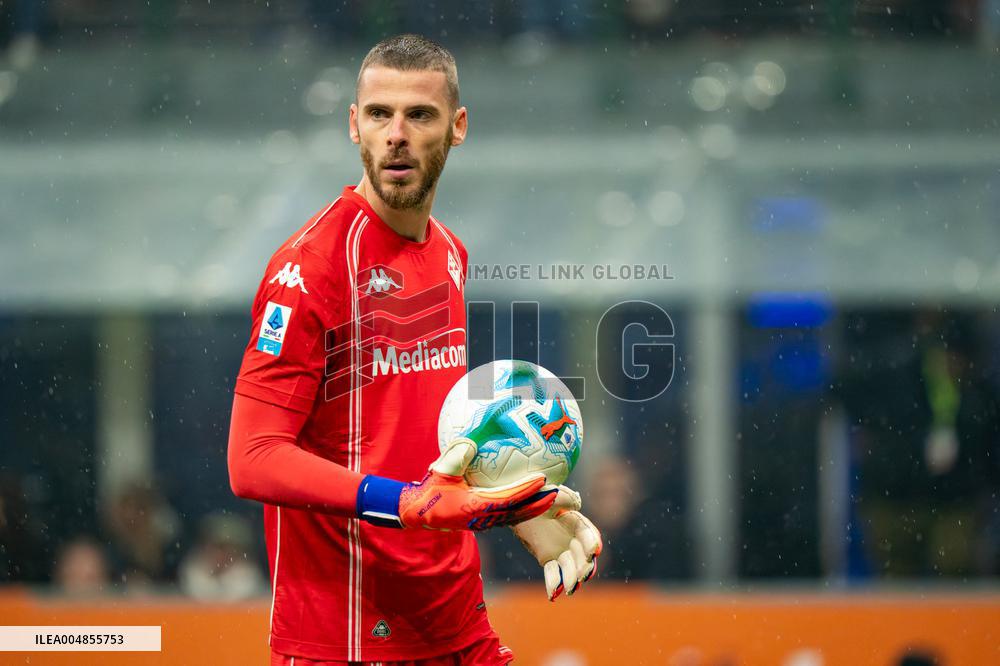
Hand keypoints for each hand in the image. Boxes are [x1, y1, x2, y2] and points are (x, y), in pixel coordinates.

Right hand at [357, 439, 557, 530]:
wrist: (417, 512)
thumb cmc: (429, 491)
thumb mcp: (441, 471)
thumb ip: (457, 455)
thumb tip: (471, 440)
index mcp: (475, 506)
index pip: (508, 498)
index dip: (527, 489)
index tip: (543, 479)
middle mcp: (483, 518)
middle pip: (519, 512)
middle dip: (539, 504)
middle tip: (559, 493)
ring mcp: (483, 523)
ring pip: (515, 517)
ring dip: (534, 508)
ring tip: (551, 498)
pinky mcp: (482, 522)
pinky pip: (507, 516)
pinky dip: (522, 508)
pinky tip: (530, 499)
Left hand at [511, 486, 601, 599]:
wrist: (519, 506)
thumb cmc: (537, 496)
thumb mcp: (551, 493)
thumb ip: (564, 498)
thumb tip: (577, 505)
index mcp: (576, 521)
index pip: (588, 533)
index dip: (592, 542)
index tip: (594, 551)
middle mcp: (572, 538)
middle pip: (583, 555)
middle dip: (584, 566)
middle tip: (582, 576)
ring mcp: (561, 550)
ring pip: (570, 567)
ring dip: (572, 579)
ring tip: (570, 589)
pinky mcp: (548, 559)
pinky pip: (553, 573)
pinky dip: (554, 583)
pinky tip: (552, 594)